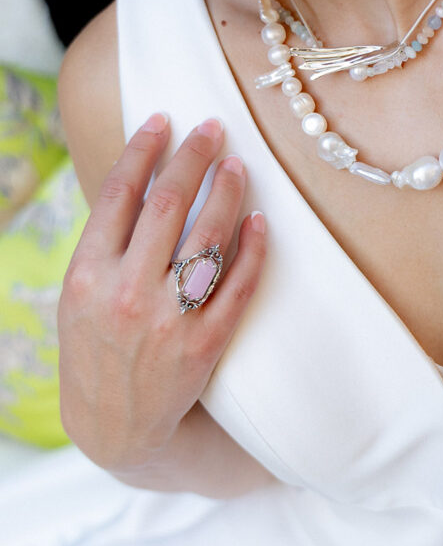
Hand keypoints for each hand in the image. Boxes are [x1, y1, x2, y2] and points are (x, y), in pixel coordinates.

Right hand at [58, 113, 265, 472]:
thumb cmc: (95, 347)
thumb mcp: (80, 295)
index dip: (144, 149)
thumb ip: (107, 243)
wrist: (115, 425)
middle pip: (167, 203)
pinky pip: (238, 284)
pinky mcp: (206, 343)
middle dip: (193, 156)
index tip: (164, 119)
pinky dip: (251, 247)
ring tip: (238, 165)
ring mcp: (169, 320)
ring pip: (208, 236)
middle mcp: (126, 293)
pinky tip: (258, 219)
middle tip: (214, 127)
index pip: (119, 193)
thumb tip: (144, 177)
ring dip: (226, 192)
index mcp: (87, 275)